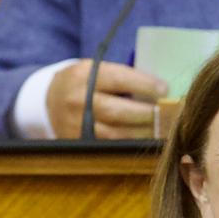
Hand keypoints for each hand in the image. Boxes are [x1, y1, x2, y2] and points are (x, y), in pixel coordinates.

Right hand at [48, 60, 166, 138]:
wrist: (48, 101)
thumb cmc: (84, 83)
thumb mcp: (96, 70)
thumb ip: (122, 77)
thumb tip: (161, 90)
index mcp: (84, 76)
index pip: (119, 79)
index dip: (144, 85)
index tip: (165, 89)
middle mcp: (78, 101)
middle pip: (119, 112)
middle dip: (148, 114)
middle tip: (169, 114)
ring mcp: (76, 126)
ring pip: (116, 135)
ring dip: (144, 133)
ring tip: (164, 129)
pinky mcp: (79, 144)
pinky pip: (110, 147)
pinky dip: (131, 144)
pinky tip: (147, 140)